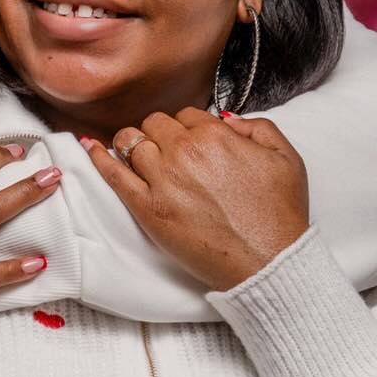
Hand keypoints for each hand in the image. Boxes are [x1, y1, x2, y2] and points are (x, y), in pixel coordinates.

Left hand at [84, 108, 308, 290]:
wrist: (268, 261)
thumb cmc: (279, 215)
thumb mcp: (286, 157)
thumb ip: (258, 127)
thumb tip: (226, 120)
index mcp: (216, 136)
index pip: (186, 115)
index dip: (188, 128)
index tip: (190, 143)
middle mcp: (185, 152)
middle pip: (154, 124)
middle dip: (160, 133)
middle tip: (167, 152)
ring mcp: (162, 180)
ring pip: (130, 142)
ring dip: (132, 143)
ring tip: (134, 153)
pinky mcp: (147, 208)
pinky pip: (113, 173)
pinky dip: (99, 158)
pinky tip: (90, 148)